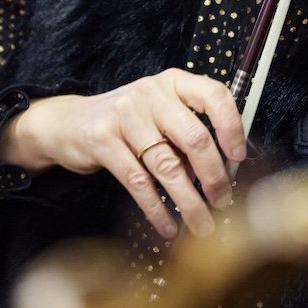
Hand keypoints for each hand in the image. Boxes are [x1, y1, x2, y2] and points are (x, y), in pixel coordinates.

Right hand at [0, 69, 246, 239]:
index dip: (232, 128)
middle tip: (223, 201)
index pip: (215, 96)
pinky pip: (139, 182)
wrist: (68, 123)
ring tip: (202, 224)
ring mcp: (125, 115)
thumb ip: (189, 132)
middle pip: (194, 138)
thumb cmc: (126, 122)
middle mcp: (151, 94)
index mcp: (173, 82)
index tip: (239, 158)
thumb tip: (225, 172)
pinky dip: (157, 209)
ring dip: (189, 202)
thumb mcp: (159, 113)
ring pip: (168, 166)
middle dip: (214, 177)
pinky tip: (168, 225)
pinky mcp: (103, 140)